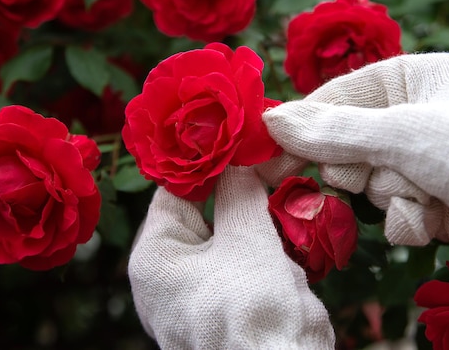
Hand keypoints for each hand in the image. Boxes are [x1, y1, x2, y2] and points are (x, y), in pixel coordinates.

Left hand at [128, 166, 334, 348]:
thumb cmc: (253, 310)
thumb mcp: (246, 240)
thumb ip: (239, 192)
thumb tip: (237, 160)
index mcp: (156, 257)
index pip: (175, 191)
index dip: (208, 162)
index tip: (238, 138)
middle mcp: (171, 275)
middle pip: (205, 211)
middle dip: (242, 184)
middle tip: (274, 156)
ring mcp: (201, 291)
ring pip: (230, 234)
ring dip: (260, 208)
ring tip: (289, 174)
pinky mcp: (231, 303)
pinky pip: (245, 258)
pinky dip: (268, 237)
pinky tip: (292, 212)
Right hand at [262, 53, 448, 284]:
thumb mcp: (405, 133)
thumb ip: (334, 131)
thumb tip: (271, 121)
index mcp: (408, 81)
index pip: (335, 98)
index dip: (301, 126)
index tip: (266, 152)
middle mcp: (412, 119)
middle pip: (344, 147)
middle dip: (357, 167)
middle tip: (360, 174)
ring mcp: (421, 164)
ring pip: (366, 186)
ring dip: (391, 195)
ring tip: (425, 191)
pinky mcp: (430, 205)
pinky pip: (391, 215)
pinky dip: (409, 220)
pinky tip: (438, 217)